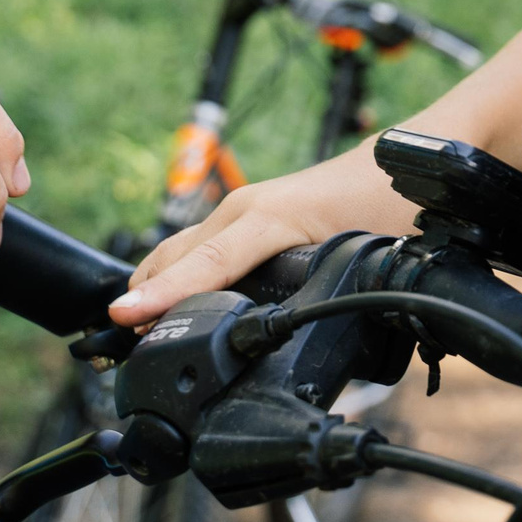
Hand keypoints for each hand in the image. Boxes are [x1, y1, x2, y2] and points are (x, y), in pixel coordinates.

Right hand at [115, 147, 412, 325]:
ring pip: (180, 251)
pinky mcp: (249, 217)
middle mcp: (245, 210)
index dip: (164, 295)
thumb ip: (331, 301)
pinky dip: (177, 275)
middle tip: (116, 354)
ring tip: (131, 339)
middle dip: (143, 301)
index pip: (204, 264)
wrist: (404, 161)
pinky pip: (199, 247)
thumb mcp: (360, 254)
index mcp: (267, 217)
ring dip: (155, 288)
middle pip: (174, 259)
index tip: (125, 317)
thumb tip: (315, 360)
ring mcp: (244, 210)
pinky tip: (169, 306)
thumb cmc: (385, 201)